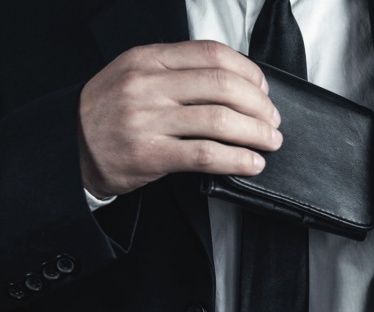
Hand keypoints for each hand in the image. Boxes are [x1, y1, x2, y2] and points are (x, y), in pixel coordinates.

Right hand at [78, 40, 281, 197]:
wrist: (69, 150)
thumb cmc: (111, 114)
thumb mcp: (135, 76)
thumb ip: (178, 72)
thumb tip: (239, 82)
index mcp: (147, 59)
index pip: (213, 54)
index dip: (249, 72)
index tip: (263, 90)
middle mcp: (147, 85)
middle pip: (224, 86)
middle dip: (260, 106)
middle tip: (272, 121)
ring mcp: (147, 119)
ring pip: (221, 120)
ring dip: (257, 134)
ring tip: (269, 142)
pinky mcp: (150, 154)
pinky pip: (207, 154)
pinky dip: (238, 160)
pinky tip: (252, 163)